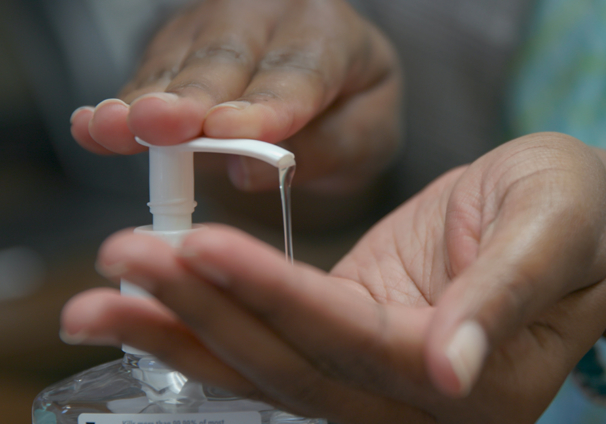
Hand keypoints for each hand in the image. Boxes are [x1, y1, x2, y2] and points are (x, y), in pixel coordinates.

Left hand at [61, 133, 605, 422]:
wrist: (573, 217)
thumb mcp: (554, 235)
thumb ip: (504, 298)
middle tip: (124, 264)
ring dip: (185, 334)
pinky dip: (212, 327)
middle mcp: (422, 403)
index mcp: (480, 386)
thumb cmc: (572, 215)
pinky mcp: (354, 342)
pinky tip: (155, 302)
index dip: (280, 298)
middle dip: (207, 315)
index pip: (359, 345)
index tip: (204, 250)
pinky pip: (276, 346)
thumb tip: (452, 368)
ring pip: (273, 371)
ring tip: (100, 302)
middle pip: (297, 369)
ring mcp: (382, 380)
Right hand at [70, 0, 400, 192]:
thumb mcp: (366, 136)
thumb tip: (249, 171)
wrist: (333, 89)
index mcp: (329, 33)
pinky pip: (149, 77)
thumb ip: (325, 150)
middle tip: (163, 125)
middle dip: (192, 96)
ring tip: (115, 128)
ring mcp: (216, 28)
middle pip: (227, 57)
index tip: (229, 132)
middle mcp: (268, 17)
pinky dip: (122, 105)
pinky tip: (93, 125)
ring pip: (179, 64)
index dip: (265, 104)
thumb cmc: (351, 110)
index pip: (299, 69)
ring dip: (144, 101)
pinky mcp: (178, 49)